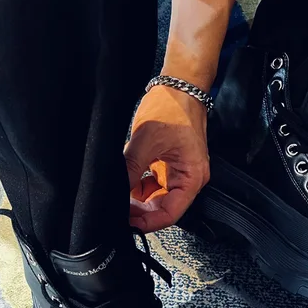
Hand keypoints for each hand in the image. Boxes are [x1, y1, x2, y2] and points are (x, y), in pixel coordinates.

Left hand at [125, 85, 209, 232]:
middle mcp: (189, 179)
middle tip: (117, 209)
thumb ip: (131, 169)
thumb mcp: (147, 140)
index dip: (148, 222)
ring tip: (119, 194)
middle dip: (140, 211)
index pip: (170, 213)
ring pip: (156, 197)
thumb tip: (116, 192)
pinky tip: (125, 182)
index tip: (127, 223)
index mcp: (192, 177)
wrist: (180, 84)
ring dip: (138, 198)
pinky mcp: (170, 165)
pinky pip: (154, 183)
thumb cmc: (173, 107)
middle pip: (163, 208)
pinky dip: (139, 185)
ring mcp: (179, 172)